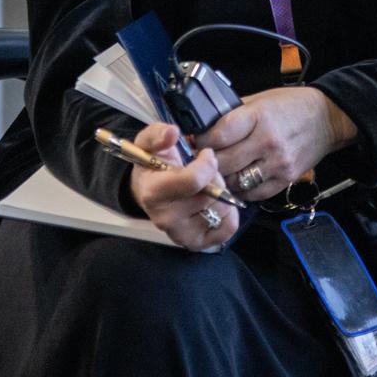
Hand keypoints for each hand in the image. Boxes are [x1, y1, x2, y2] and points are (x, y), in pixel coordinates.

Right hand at [127, 122, 238, 249]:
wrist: (148, 191)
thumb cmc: (153, 164)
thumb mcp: (148, 142)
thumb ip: (158, 134)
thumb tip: (172, 132)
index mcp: (154, 193)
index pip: (194, 181)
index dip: (207, 163)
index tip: (205, 154)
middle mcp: (166, 219)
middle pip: (211, 195)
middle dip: (214, 177)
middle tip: (205, 172)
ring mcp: (180, 234)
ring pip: (222, 210)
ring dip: (221, 194)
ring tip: (208, 187)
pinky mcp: (195, 244)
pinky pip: (227, 229)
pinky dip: (228, 214)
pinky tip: (214, 203)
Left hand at [198, 88, 357, 202]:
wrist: (327, 118)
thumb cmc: (291, 106)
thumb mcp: (259, 100)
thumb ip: (233, 114)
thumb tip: (202, 128)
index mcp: (259, 116)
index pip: (219, 135)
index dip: (201, 141)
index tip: (194, 142)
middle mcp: (268, 141)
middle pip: (224, 162)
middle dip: (207, 163)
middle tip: (199, 161)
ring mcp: (278, 163)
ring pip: (236, 181)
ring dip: (223, 179)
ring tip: (218, 172)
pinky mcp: (285, 179)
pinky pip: (254, 193)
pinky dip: (241, 189)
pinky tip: (237, 180)